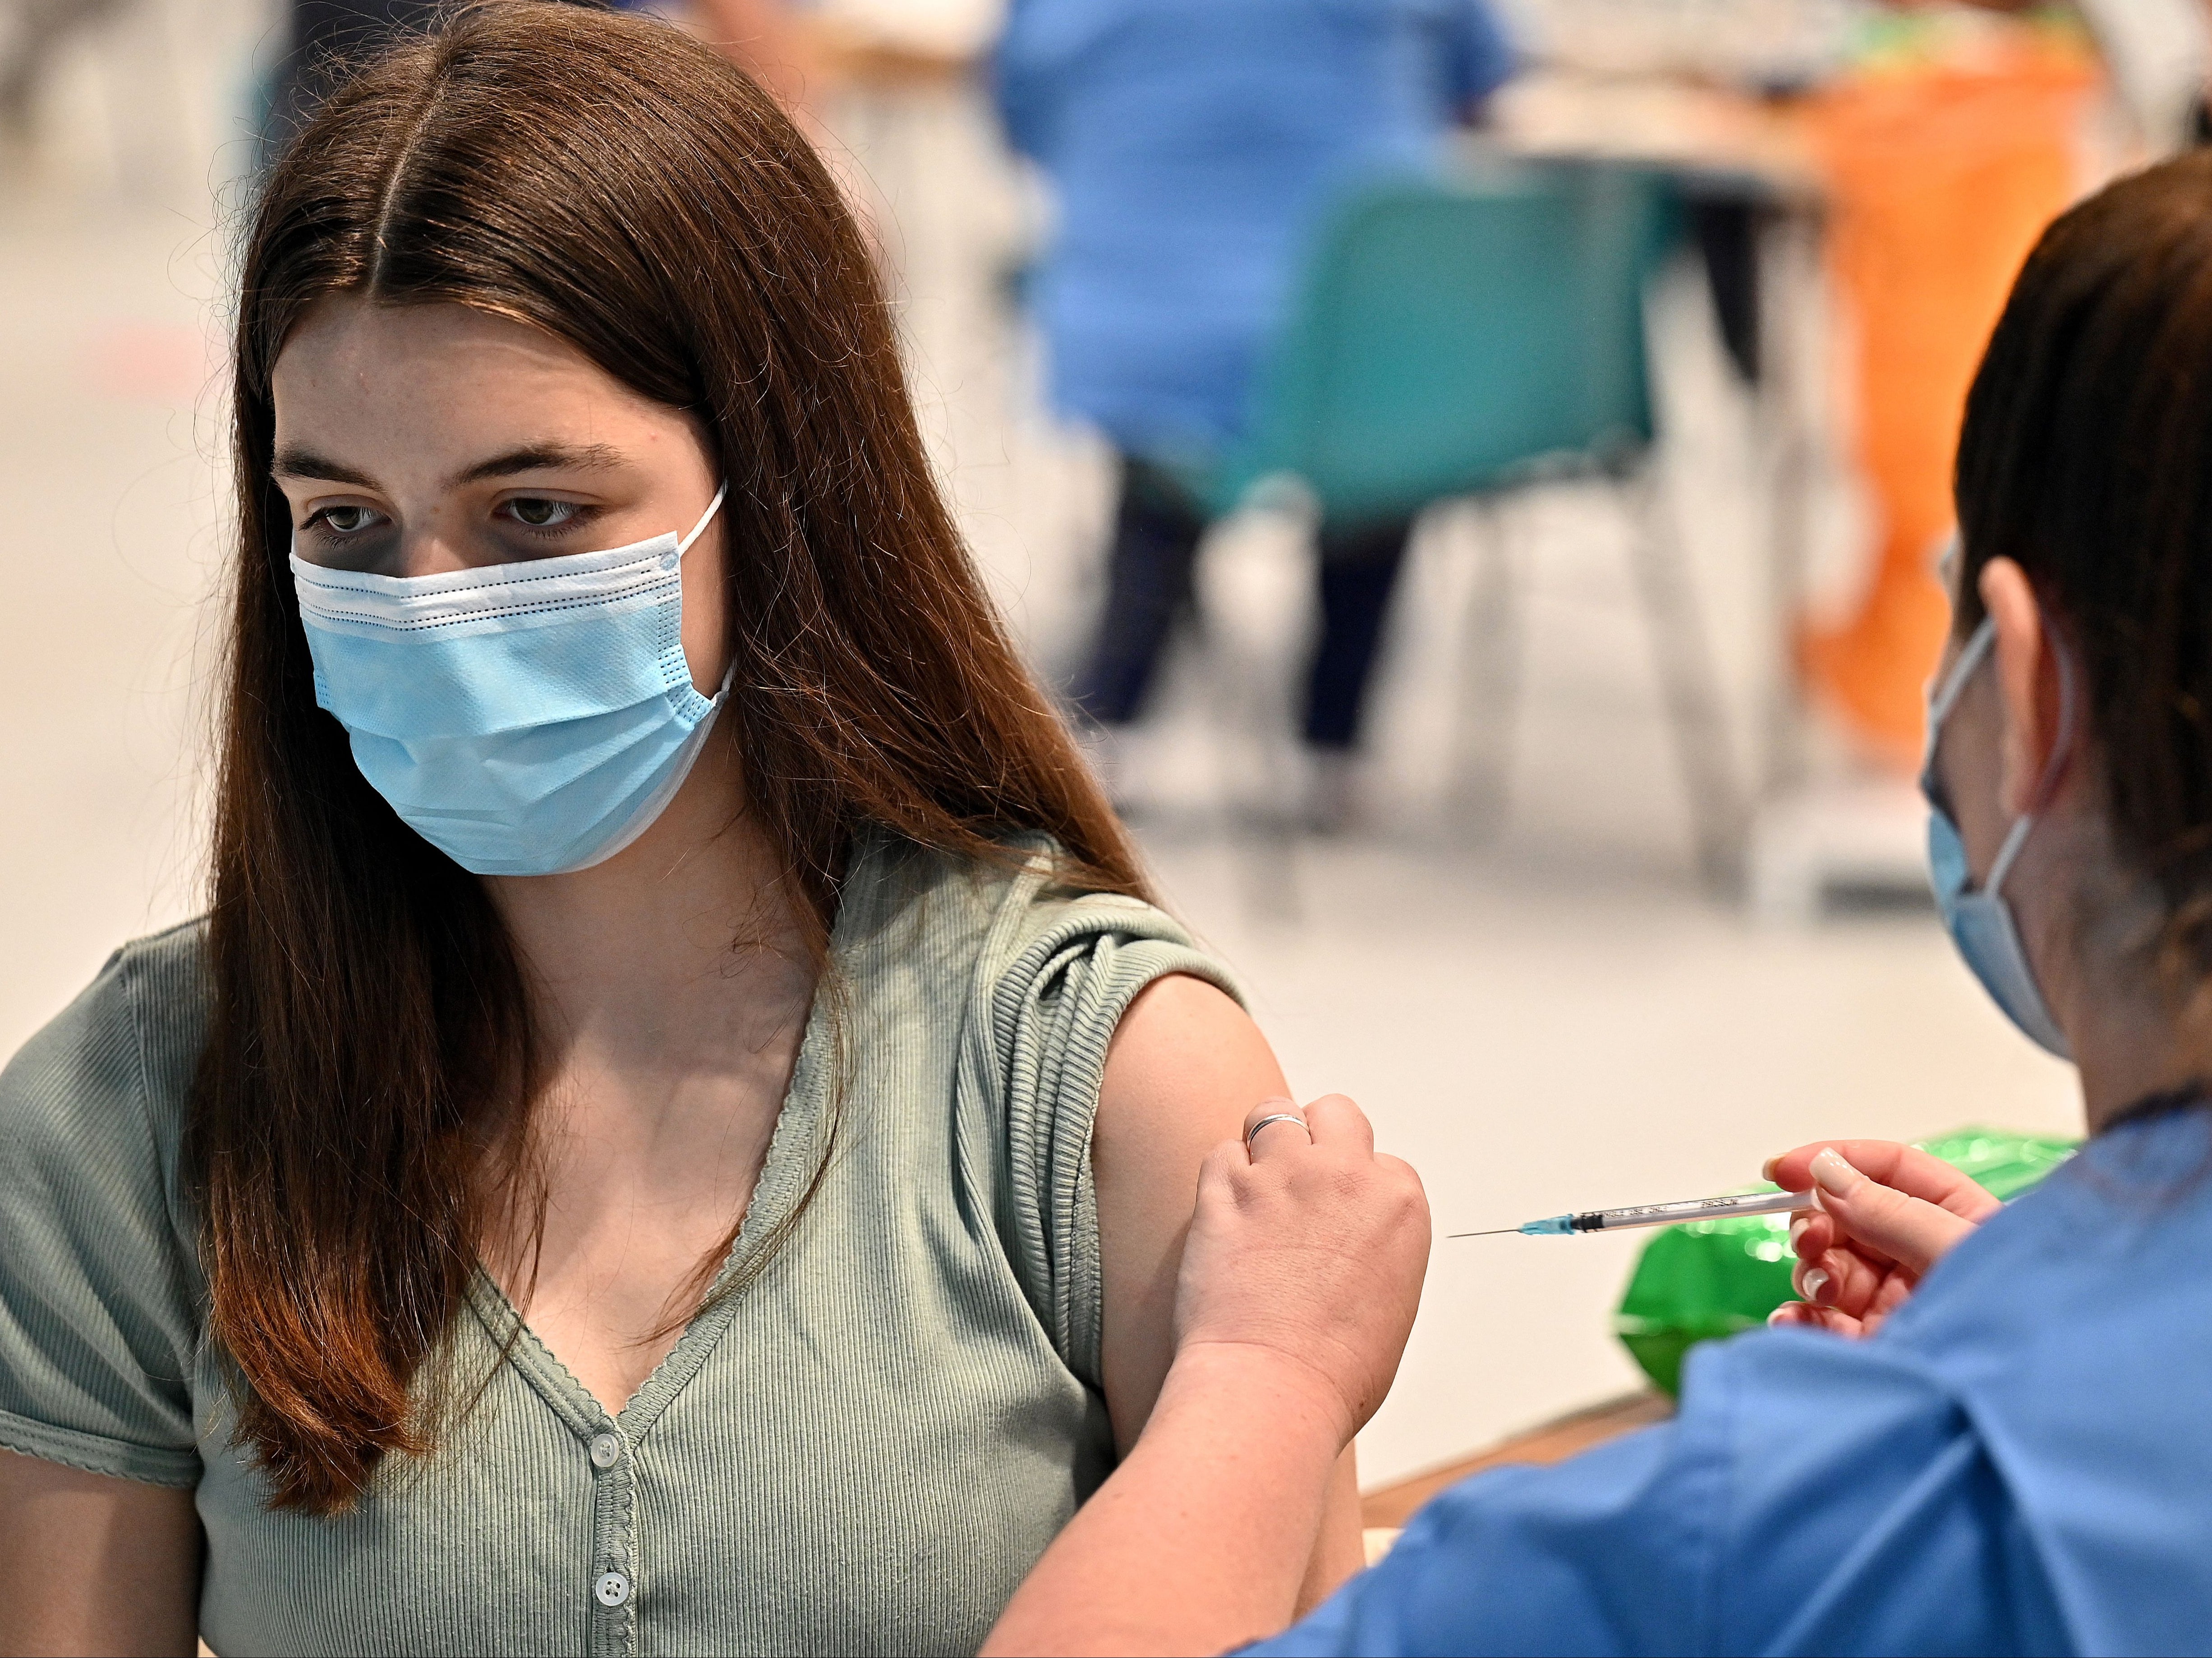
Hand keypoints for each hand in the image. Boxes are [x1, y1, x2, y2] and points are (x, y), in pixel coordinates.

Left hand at [1172, 1096, 1429, 1445]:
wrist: (1273, 1388)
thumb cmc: (1337, 1371)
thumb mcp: (1392, 1302)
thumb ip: (1376, 1246)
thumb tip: (1350, 1238)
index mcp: (1399, 1203)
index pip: (1383, 1162)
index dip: (1358, 1189)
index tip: (1341, 1219)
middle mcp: (1344, 1175)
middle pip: (1335, 1113)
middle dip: (1318, 1137)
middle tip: (1299, 1180)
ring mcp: (1281, 1176)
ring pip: (1273, 1113)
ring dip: (1265, 1143)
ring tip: (1257, 1185)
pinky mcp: (1225, 1190)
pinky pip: (1222, 1152)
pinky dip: (1222, 1175)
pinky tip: (1224, 1211)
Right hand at [1763, 1140, 2000, 1337]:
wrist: (2023, 1411)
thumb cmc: (2016, 1318)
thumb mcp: (1956, 1251)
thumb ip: (1891, 1212)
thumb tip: (1827, 1172)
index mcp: (1953, 1217)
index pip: (1887, 1170)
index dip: (1834, 1161)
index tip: (1783, 1171)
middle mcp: (1918, 1255)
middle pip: (1846, 1216)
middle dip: (1817, 1222)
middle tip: (1811, 1239)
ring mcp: (1893, 1301)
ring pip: (1826, 1265)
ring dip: (1811, 1271)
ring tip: (1824, 1292)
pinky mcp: (1872, 1343)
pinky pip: (1819, 1321)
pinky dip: (1798, 1318)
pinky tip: (1796, 1323)